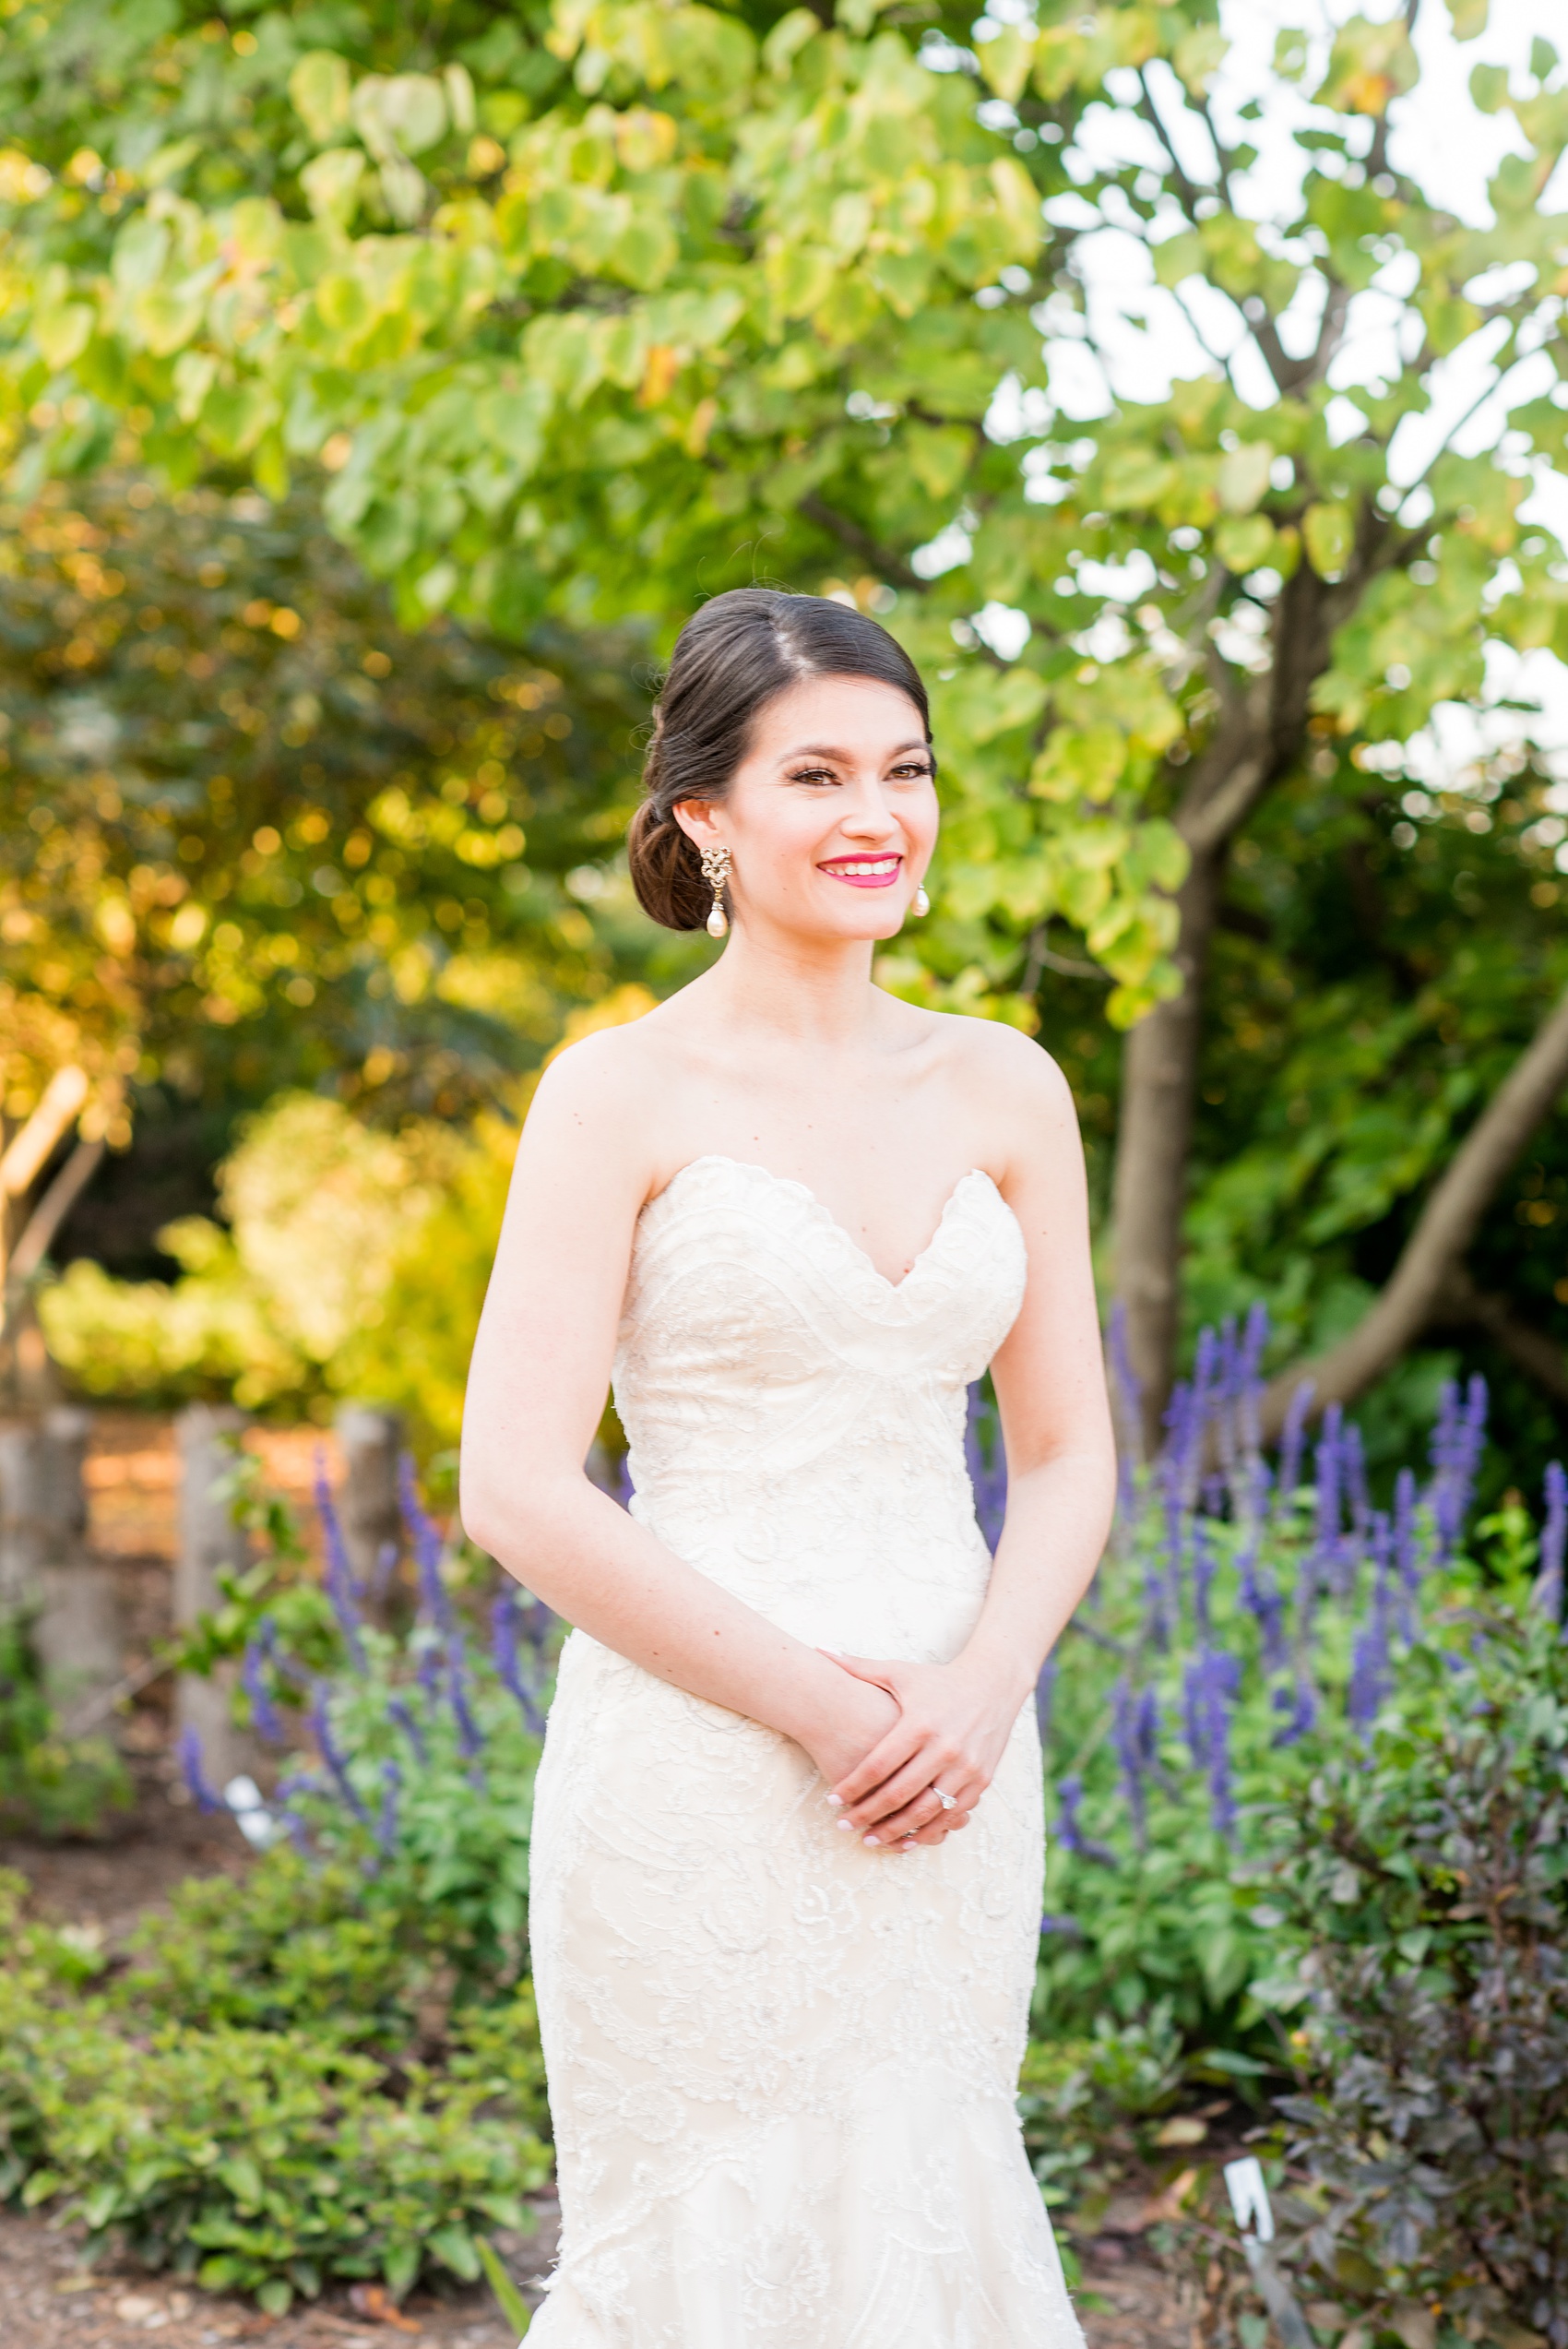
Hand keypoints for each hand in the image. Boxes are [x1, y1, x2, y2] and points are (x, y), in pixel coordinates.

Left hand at [795, 1667, 968, 1851]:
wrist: (993, 1685)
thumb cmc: (937, 1680)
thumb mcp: (900, 1673)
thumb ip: (858, 1667)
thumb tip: (819, 1650)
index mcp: (919, 1724)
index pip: (878, 1765)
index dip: (853, 1786)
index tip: (832, 1799)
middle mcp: (944, 1748)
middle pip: (898, 1793)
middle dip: (867, 1814)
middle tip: (843, 1826)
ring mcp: (965, 1767)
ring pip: (925, 1812)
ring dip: (896, 1831)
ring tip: (870, 1840)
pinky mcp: (981, 1780)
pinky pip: (952, 1816)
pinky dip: (928, 1832)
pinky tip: (907, 1841)